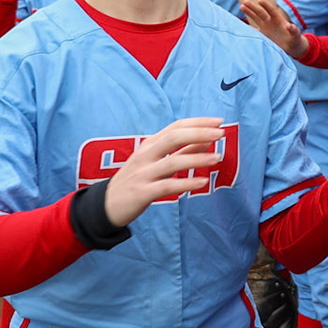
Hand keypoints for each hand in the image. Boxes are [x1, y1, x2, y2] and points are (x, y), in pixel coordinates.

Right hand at [103, 118, 228, 227]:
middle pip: (173, 138)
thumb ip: (182, 151)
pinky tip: (202, 182)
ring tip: (217, 158)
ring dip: (196, 158)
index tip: (218, 121)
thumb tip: (207, 139)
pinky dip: (186, 184)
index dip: (197, 123)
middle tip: (221, 133)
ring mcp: (143, 173)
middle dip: (198, 133)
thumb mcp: (157, 162)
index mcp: (150, 145)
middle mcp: (145, 155)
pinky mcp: (142, 193)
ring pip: (172, 162)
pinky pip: (166, 187)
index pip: (175, 127)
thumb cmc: (137, 181)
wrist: (106, 205)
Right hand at [239, 0, 306, 58]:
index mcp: (278, 19)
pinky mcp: (263, 35)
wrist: (291, 46)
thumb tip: (289, 26)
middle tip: (245, 2)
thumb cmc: (295, 38)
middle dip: (253, 7)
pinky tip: (241, 24)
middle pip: (260, 13)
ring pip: (255, 19)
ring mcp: (266, 28)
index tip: (260, 0)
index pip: (271, 10)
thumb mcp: (296, 34)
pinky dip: (248, 28)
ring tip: (241, 6)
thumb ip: (293, 30)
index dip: (266, 5)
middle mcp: (270, 21)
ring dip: (249, 13)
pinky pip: (254, 30)